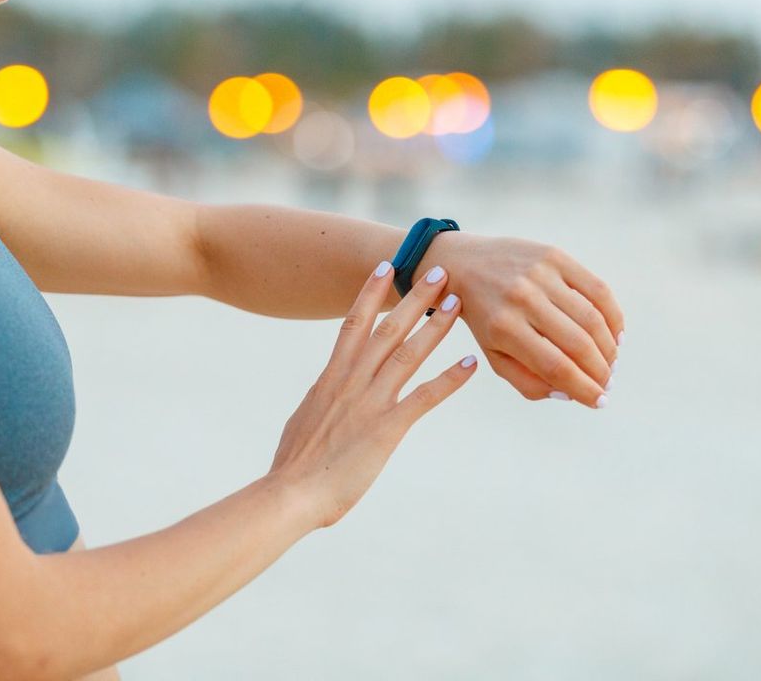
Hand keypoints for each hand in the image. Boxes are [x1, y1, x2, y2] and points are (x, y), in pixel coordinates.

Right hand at [269, 259, 475, 529]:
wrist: (289, 493)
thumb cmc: (293, 467)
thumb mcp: (304, 420)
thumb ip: (320, 403)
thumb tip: (321, 397)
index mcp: (330, 378)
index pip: (353, 324)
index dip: (370, 294)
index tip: (386, 267)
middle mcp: (351, 381)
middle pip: (387, 329)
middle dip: (413, 297)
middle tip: (436, 270)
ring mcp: (370, 402)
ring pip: (408, 353)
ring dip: (434, 326)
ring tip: (457, 303)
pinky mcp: (386, 428)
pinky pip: (424, 397)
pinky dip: (449, 379)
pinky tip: (470, 364)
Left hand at [427, 232, 624, 408]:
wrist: (465, 265)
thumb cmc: (483, 317)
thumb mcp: (493, 354)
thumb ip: (526, 381)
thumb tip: (568, 393)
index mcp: (504, 327)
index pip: (556, 367)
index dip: (584, 389)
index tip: (599, 401)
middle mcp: (523, 298)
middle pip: (579, 344)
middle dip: (600, 371)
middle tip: (606, 383)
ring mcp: (540, 274)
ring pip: (592, 318)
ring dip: (609, 347)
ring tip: (610, 362)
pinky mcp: (555, 256)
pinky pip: (597, 289)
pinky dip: (613, 315)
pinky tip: (615, 334)